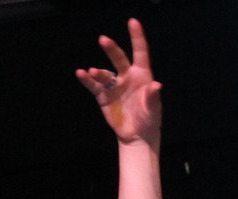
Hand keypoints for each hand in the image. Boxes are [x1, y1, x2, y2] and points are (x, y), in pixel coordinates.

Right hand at [76, 18, 161, 145]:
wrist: (137, 137)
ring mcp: (114, 86)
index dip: (137, 37)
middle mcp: (127, 77)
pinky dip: (87, 80)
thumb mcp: (154, 111)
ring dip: (98, 72)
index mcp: (142, 76)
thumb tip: (156, 86)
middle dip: (111, 48)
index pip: (140, 53)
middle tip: (104, 40)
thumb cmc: (149, 120)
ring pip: (104, 73)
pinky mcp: (104, 97)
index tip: (133, 22)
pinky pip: (94, 86)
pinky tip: (81, 74)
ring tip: (92, 72)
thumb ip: (153, 98)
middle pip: (118, 58)